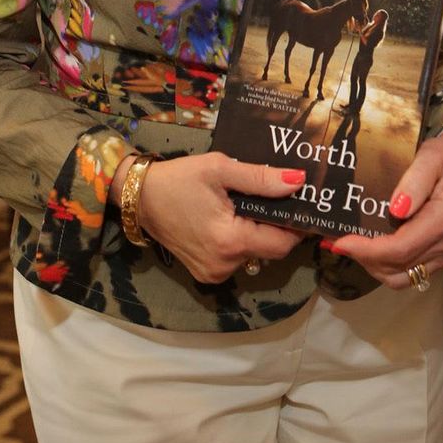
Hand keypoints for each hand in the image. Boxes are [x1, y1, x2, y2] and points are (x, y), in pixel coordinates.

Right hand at [117, 152, 306, 283]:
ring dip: (259, 231)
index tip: (302, 203)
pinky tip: (234, 217)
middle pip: (270, 249)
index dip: (297, 225)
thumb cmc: (180, 179)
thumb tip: (299, 182)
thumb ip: (261, 178)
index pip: (283, 243)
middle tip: (277, 196)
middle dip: (278, 224)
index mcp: (230, 241)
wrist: (140, 198)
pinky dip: (242, 239)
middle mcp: (224, 265)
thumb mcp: (220, 169)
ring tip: (251, 203)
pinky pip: (237, 258)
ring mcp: (213, 273)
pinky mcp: (205, 273)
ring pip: (255, 253)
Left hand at [325, 132, 442, 290]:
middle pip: (399, 267)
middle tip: (340, 243)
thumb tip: (396, 210)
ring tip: (353, 248)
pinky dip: (387, 268)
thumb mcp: (430, 157)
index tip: (341, 241)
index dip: (368, 250)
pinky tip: (371, 251)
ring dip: (374, 268)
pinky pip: (410, 274)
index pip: (401, 248)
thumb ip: (415, 181)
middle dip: (365, 259)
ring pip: (402, 278)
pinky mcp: (442, 256)